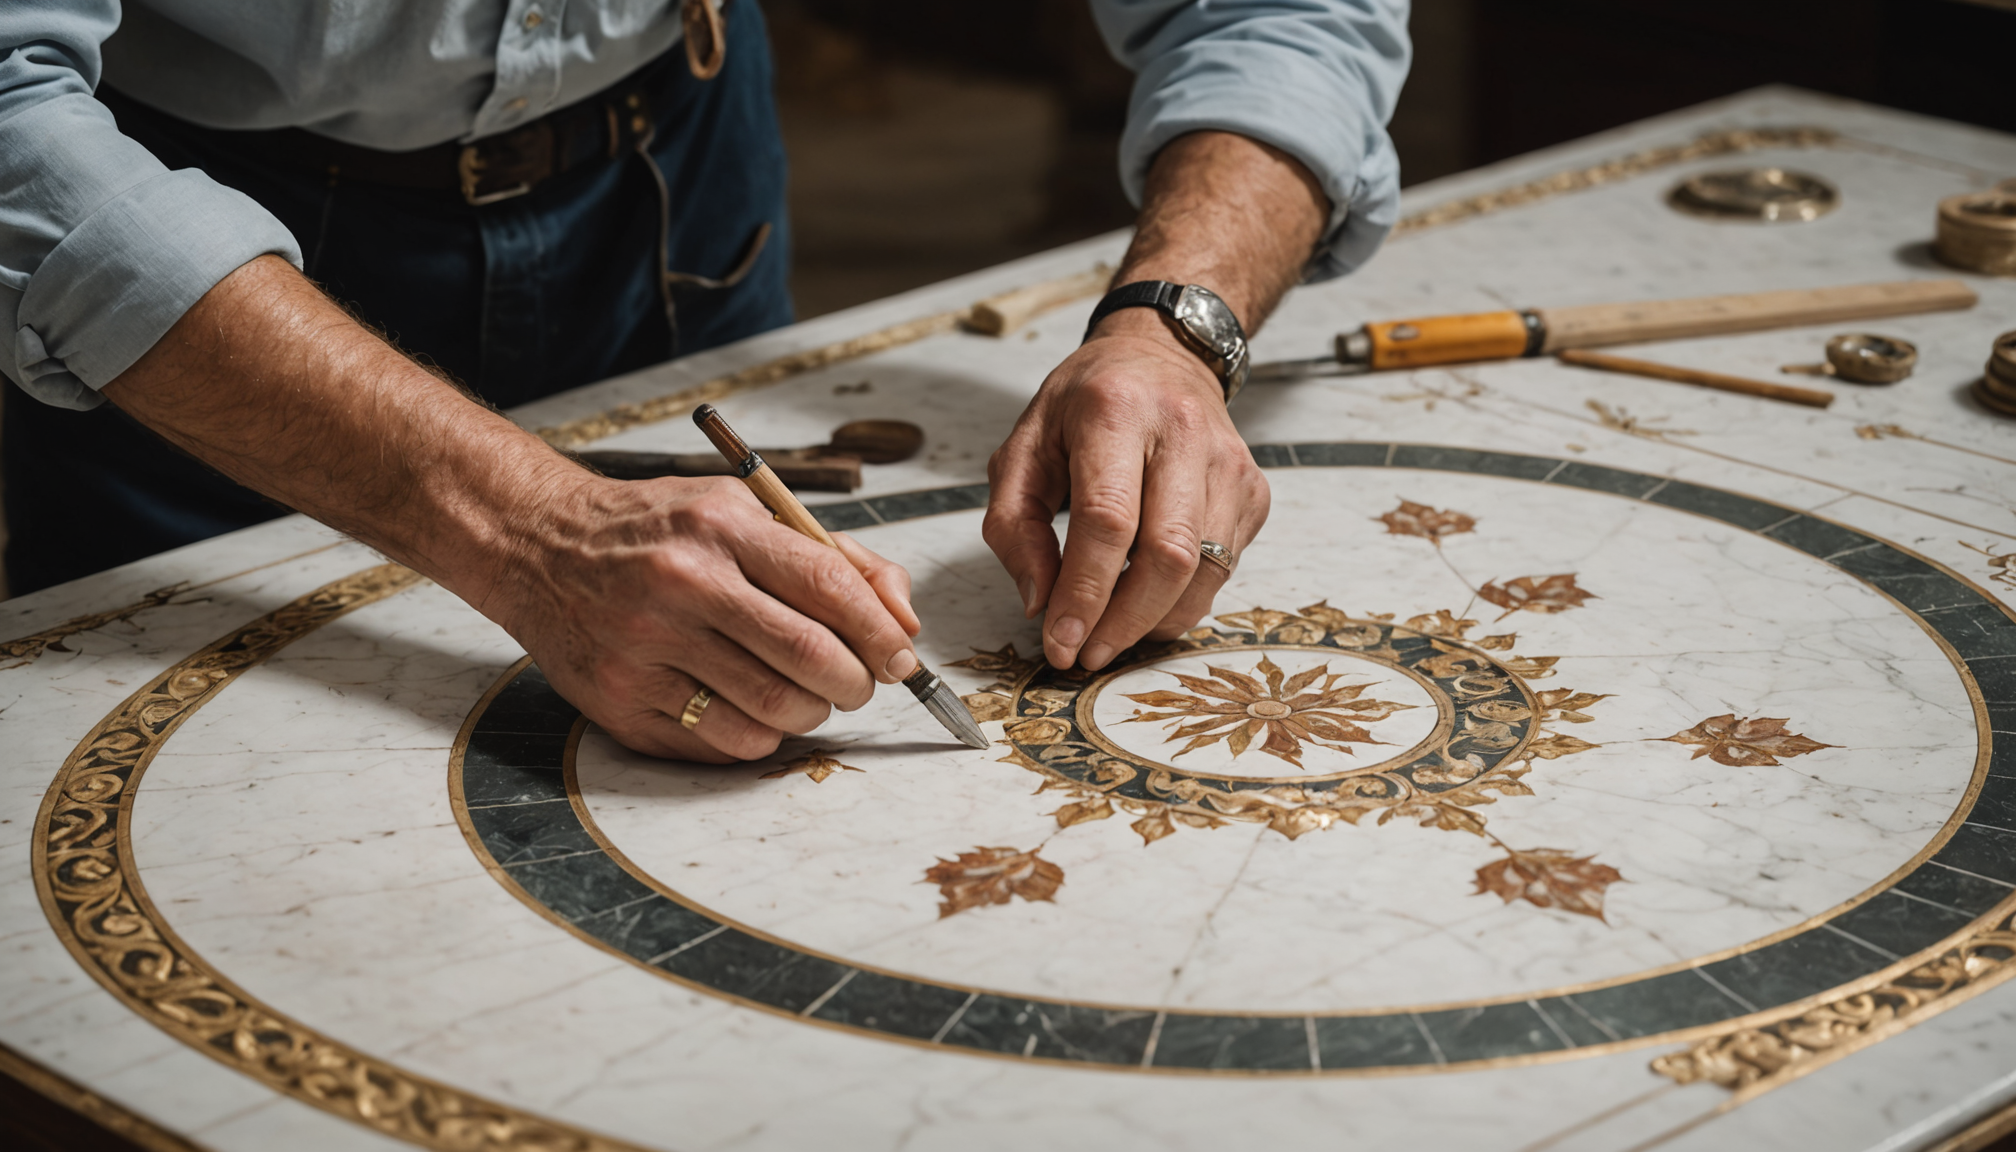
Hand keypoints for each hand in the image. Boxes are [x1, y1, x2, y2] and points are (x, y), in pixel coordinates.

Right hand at [493, 474, 921, 761]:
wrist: (538, 545)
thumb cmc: (654, 528)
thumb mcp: (739, 510)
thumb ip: (831, 557)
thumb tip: (902, 618)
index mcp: (720, 528)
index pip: (829, 586)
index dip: (880, 632)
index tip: (900, 656)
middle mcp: (682, 585)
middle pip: (808, 657)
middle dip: (856, 683)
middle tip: (859, 684)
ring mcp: (646, 648)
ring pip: (771, 710)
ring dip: (812, 714)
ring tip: (809, 697)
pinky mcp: (621, 701)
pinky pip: (723, 741)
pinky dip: (760, 736)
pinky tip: (754, 710)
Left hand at [984, 308, 1269, 670]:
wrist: (1160, 357)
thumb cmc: (1086, 405)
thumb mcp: (1022, 449)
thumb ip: (1015, 527)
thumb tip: (1040, 603)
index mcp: (1114, 410)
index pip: (1108, 520)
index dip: (1085, 594)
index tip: (1061, 643)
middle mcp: (1182, 431)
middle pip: (1167, 555)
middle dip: (1124, 622)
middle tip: (1088, 653)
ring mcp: (1229, 462)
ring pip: (1203, 572)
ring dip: (1154, 620)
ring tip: (1112, 631)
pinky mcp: (1254, 490)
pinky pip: (1223, 569)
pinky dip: (1182, 600)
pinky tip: (1147, 596)